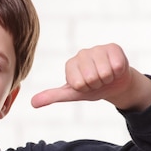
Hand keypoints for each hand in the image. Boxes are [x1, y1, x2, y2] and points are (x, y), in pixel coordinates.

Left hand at [31, 43, 150, 111]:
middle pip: (92, 78)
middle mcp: (82, 54)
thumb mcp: (72, 94)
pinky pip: (117, 65)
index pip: (78, 84)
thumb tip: (32, 103)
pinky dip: (118, 73)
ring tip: (106, 76)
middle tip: (98, 81)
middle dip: (97, 84)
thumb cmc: (91, 88)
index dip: (86, 89)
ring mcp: (97, 49)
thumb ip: (52, 96)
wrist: (114, 85)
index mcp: (70, 65)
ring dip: (108, 79)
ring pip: (104, 72)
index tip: (86, 86)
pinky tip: (114, 70)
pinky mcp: (113, 47)